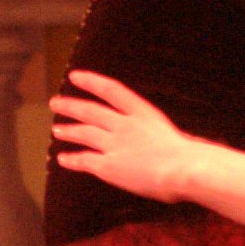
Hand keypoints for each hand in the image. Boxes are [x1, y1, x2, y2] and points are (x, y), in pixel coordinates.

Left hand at [49, 70, 198, 201]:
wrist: (184, 169)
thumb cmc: (189, 156)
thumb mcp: (172, 135)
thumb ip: (156, 136)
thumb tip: (153, 142)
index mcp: (143, 113)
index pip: (112, 90)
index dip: (91, 81)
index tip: (75, 76)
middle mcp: (125, 125)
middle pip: (91, 111)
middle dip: (72, 106)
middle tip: (56, 102)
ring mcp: (115, 144)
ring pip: (85, 133)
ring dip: (69, 130)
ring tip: (57, 129)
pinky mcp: (109, 166)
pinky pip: (85, 160)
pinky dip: (73, 159)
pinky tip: (63, 159)